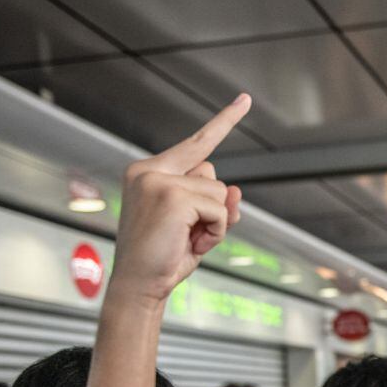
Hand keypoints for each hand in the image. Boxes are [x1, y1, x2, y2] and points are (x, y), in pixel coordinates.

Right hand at [110, 94, 251, 303]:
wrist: (140, 286)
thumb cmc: (164, 257)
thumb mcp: (196, 226)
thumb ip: (216, 204)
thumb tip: (236, 191)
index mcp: (149, 172)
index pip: (196, 144)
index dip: (224, 122)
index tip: (245, 99)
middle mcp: (150, 170)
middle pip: (213, 173)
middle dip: (212, 206)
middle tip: (186, 233)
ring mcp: (159, 180)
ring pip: (219, 192)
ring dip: (214, 222)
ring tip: (186, 239)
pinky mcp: (171, 195)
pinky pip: (219, 209)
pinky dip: (215, 230)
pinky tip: (190, 241)